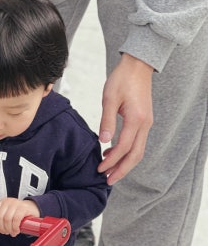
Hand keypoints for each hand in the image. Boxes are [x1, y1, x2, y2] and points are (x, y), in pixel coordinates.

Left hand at [0, 198, 39, 236]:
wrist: (34, 209)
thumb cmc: (21, 212)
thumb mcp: (9, 213)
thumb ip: (1, 217)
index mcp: (2, 202)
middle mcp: (8, 202)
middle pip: (0, 217)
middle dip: (2, 228)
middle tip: (6, 232)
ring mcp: (16, 203)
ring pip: (7, 219)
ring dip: (9, 229)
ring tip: (12, 232)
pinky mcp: (24, 208)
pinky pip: (16, 219)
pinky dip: (15, 227)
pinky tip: (17, 230)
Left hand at [97, 53, 153, 184]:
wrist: (137, 65)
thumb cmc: (121, 79)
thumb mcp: (109, 99)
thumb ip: (107, 121)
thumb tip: (103, 141)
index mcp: (137, 119)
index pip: (124, 148)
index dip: (111, 161)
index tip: (99, 169)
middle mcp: (145, 124)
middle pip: (135, 155)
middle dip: (121, 170)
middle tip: (107, 180)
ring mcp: (146, 123)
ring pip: (138, 151)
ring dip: (124, 163)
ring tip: (109, 171)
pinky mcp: (144, 121)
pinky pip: (137, 142)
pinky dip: (127, 152)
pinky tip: (111, 153)